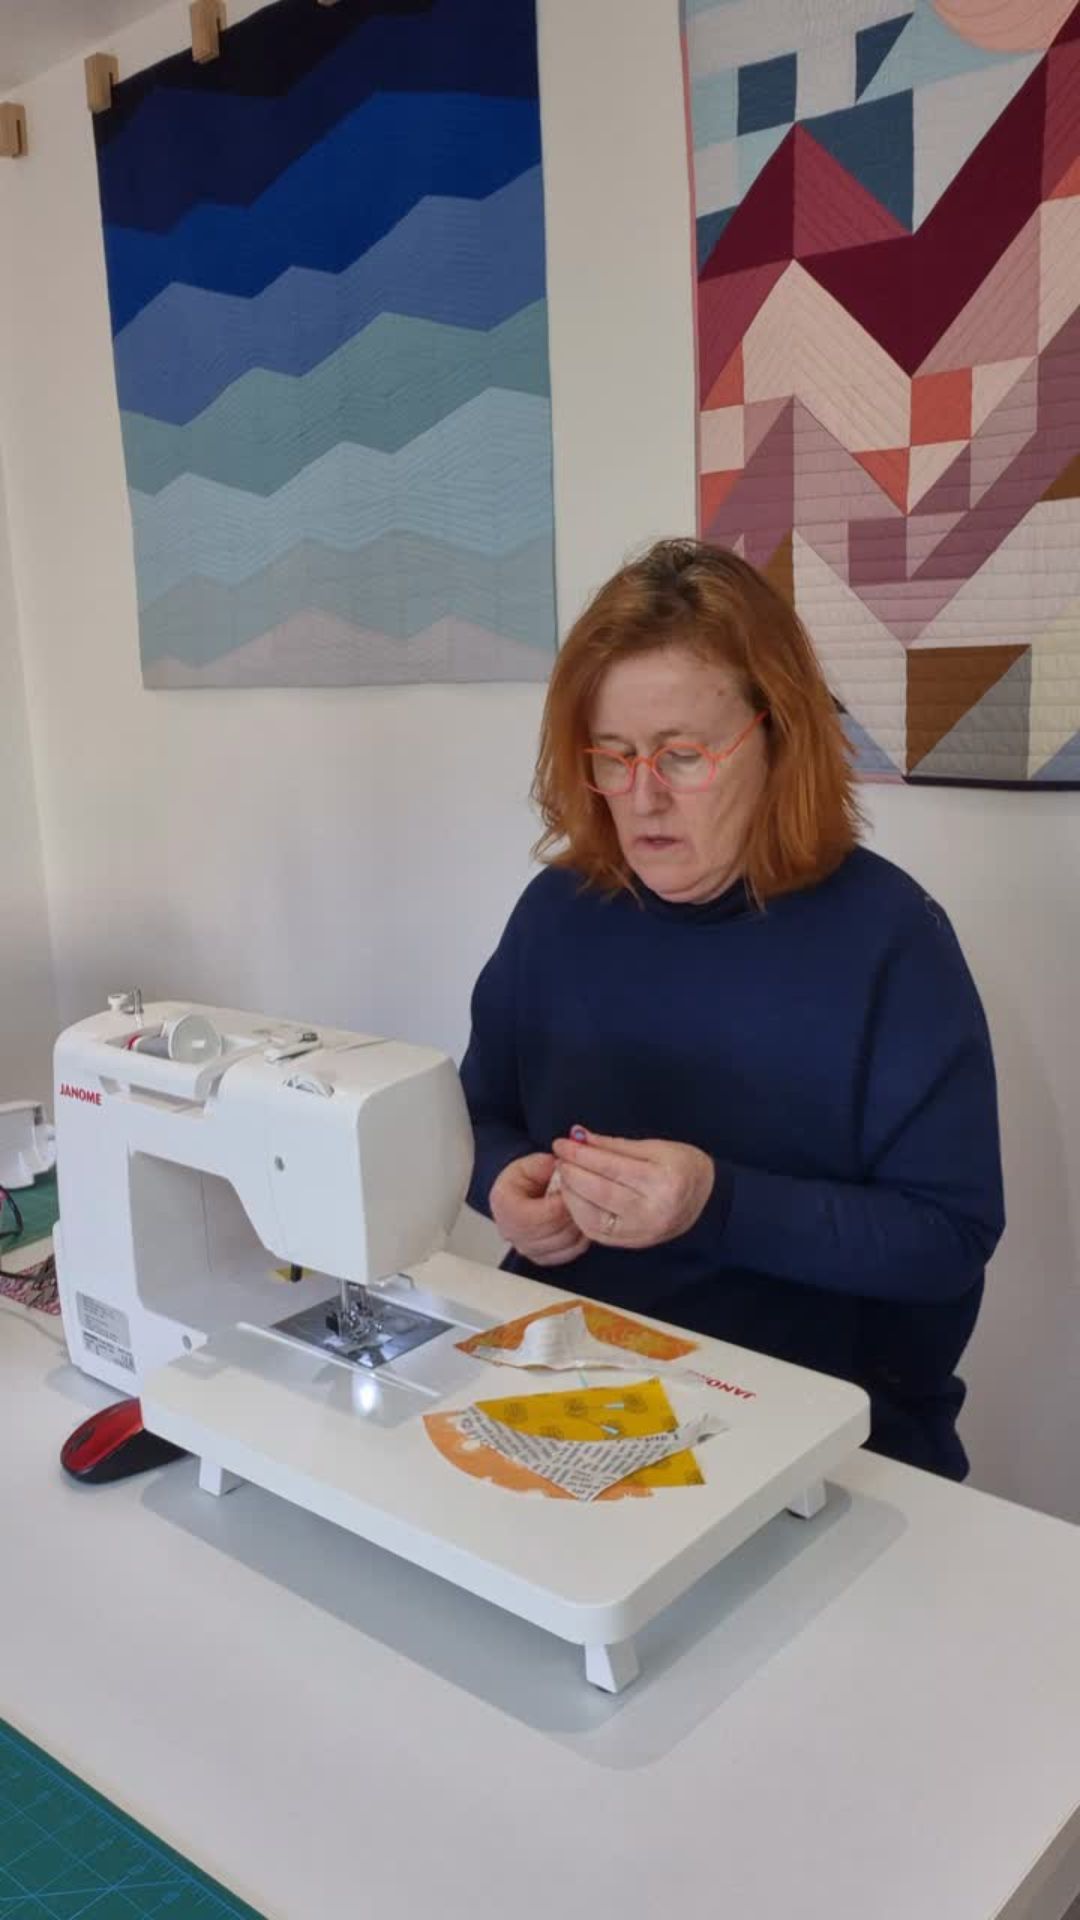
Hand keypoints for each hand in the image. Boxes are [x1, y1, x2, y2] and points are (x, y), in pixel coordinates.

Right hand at [489, 1152, 589, 1267]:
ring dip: (581, 1226)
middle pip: (557, 1231)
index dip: (566, 1201)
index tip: (575, 1188)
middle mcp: (511, 1232)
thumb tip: (562, 1167)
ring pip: (566, 1244)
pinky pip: (569, 1254)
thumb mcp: (531, 1163)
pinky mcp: (540, 1258)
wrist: (517, 1195)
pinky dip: (580, 1240)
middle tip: (586, 1197)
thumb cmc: (522, 1180)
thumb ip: (545, 1165)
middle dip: (576, 1214)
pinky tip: (581, 1222)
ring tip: (584, 1208)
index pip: (545, 1214)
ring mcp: (525, 1248)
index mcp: (505, 1206)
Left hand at [551, 1128, 715, 1250]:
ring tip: (564, 1175)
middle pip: (599, 1192)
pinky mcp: (631, 1243)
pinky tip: (573, 1197)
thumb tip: (579, 1137)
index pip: (611, 1167)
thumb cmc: (683, 1167)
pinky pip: (595, 1232)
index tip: (563, 1142)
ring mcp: (641, 1232)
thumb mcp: (656, 1147)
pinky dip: (578, 1213)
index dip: (582, 1154)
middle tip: (559, 1156)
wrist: (706, 1201)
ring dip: (570, 1194)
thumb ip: (615, 1145)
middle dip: (572, 1172)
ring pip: (592, 1216)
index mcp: (663, 1181)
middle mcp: (652, 1211)